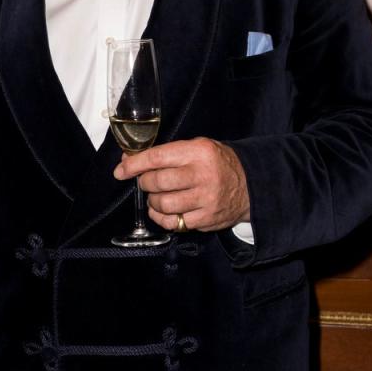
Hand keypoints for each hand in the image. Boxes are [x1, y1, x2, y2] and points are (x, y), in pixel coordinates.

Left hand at [114, 137, 249, 232]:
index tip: (120, 171)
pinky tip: (164, 211)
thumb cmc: (218, 164)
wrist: (251, 185)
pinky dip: (161, 217)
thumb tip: (130, 160)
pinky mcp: (205, 218)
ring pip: (162, 204)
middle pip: (157, 182)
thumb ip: (167, 154)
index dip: (134, 165)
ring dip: (153, 201)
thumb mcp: (198, 148)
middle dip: (144, 183)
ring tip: (158, 196)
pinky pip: (172, 222)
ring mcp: (205, 199)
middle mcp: (202, 175)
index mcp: (199, 152)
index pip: (157, 158)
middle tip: (146, 182)